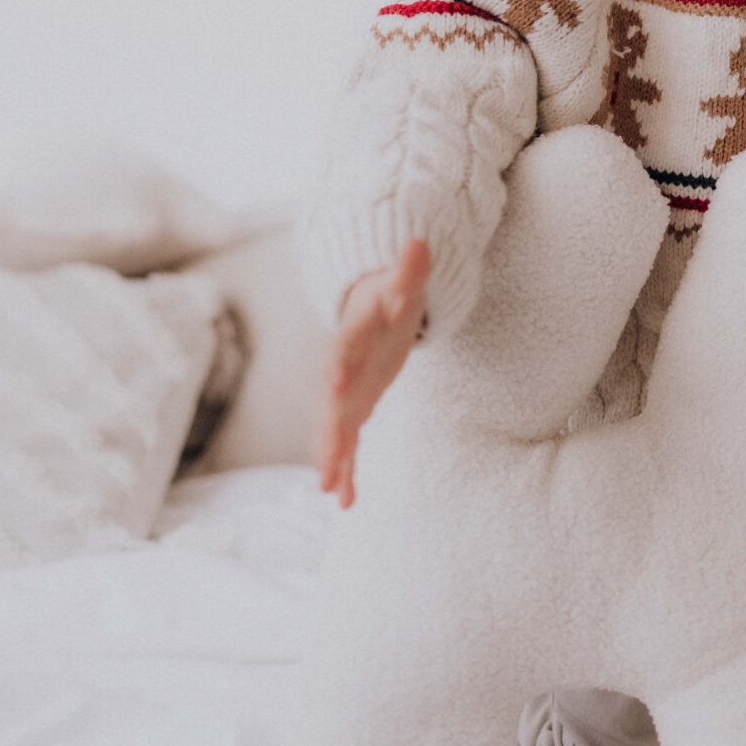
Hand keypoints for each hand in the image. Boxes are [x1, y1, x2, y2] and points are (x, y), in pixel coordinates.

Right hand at [317, 239, 429, 507]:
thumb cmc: (389, 294)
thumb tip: (420, 243)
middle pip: (332, 402)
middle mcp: (342, 369)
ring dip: (333, 459)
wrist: (371, 307)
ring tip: (330, 491)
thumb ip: (409, 268)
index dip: (340, 365)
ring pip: (335, 430)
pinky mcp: (353, 408)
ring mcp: (345, 393)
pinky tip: (346, 502)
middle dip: (328, 433)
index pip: (344, 349)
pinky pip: (349, 443)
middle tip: (325, 465)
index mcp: (353, 336)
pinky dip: (348, 470)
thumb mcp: (403, 282)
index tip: (335, 386)